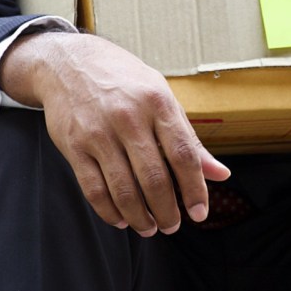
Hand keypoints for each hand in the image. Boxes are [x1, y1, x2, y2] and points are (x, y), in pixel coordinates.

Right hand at [0, 32, 229, 235]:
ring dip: (140, 217)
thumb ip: (190, 138)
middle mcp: (129, 117)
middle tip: (173, 226)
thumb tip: (220, 174)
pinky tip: (121, 219)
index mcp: (158, 103)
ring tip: (150, 227)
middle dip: (167, 210)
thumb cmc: (124, 81)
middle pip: (154, 178)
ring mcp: (99, 133)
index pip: (183, 154)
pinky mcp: (73, 146)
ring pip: (124, 189)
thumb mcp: (162, 97)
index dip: (194, 189)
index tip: (200, 212)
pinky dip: (109, 211)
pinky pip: (94, 189)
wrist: (70, 63)